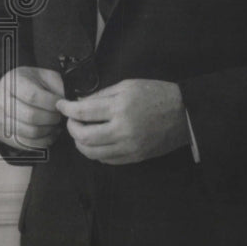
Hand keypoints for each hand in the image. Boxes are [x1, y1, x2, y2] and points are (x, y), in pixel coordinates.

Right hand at [0, 65, 63, 150]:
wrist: (13, 90)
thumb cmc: (32, 83)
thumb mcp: (45, 76)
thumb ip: (57, 86)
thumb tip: (69, 103)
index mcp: (11, 83)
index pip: (32, 96)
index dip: (51, 102)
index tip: (60, 103)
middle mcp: (1, 102)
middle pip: (31, 116)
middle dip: (52, 118)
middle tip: (59, 115)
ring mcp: (0, 120)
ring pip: (30, 132)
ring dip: (49, 130)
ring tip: (55, 124)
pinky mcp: (4, 135)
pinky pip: (27, 144)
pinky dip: (43, 141)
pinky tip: (50, 133)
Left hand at [56, 79, 189, 164]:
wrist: (184, 113)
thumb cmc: (157, 94)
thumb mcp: (129, 85)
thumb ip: (102, 95)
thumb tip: (80, 103)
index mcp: (120, 107)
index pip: (83, 112)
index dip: (67, 109)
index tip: (62, 106)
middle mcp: (122, 130)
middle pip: (83, 136)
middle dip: (72, 128)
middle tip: (72, 120)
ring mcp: (128, 147)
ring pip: (92, 153)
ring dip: (81, 143)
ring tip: (82, 133)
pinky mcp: (134, 158)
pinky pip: (106, 160)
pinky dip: (96, 152)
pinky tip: (97, 142)